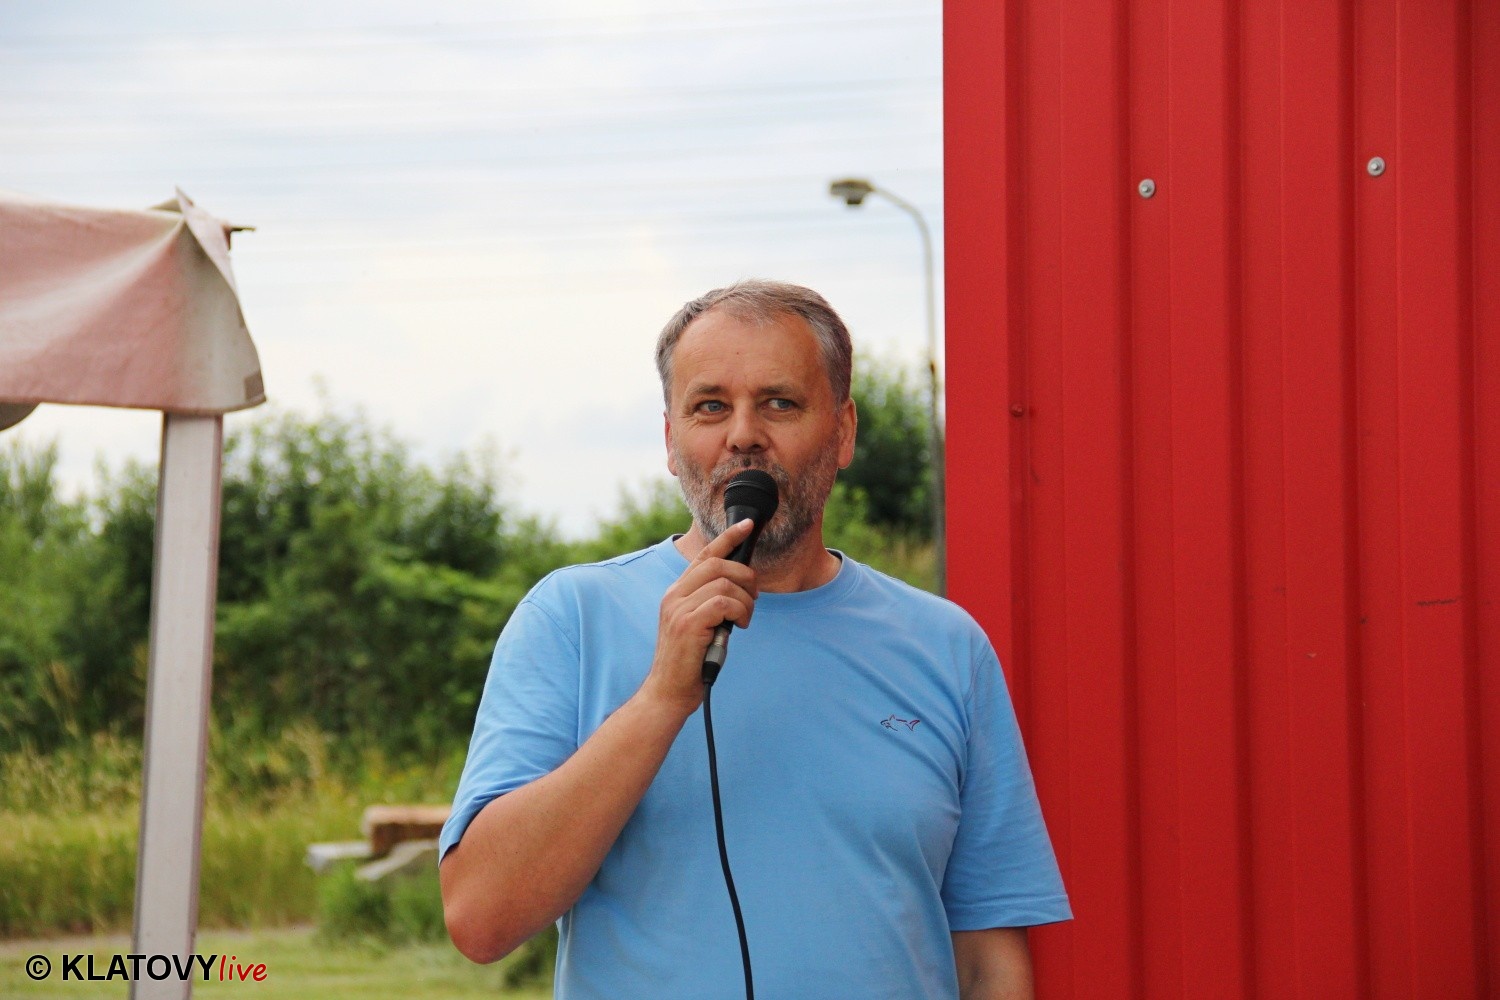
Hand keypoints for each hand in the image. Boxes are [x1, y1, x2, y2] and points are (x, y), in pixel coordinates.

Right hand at [642, 518, 758, 713]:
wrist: (668, 692)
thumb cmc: (689, 662)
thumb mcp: (699, 624)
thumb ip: (710, 603)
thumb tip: (741, 585)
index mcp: (676, 592)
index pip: (703, 554)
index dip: (728, 538)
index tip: (747, 526)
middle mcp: (674, 595)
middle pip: (717, 564)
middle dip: (745, 576)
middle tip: (753, 597)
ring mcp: (679, 609)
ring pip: (724, 583)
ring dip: (745, 601)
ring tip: (743, 619)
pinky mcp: (688, 624)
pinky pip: (723, 603)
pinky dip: (739, 612)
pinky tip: (737, 626)